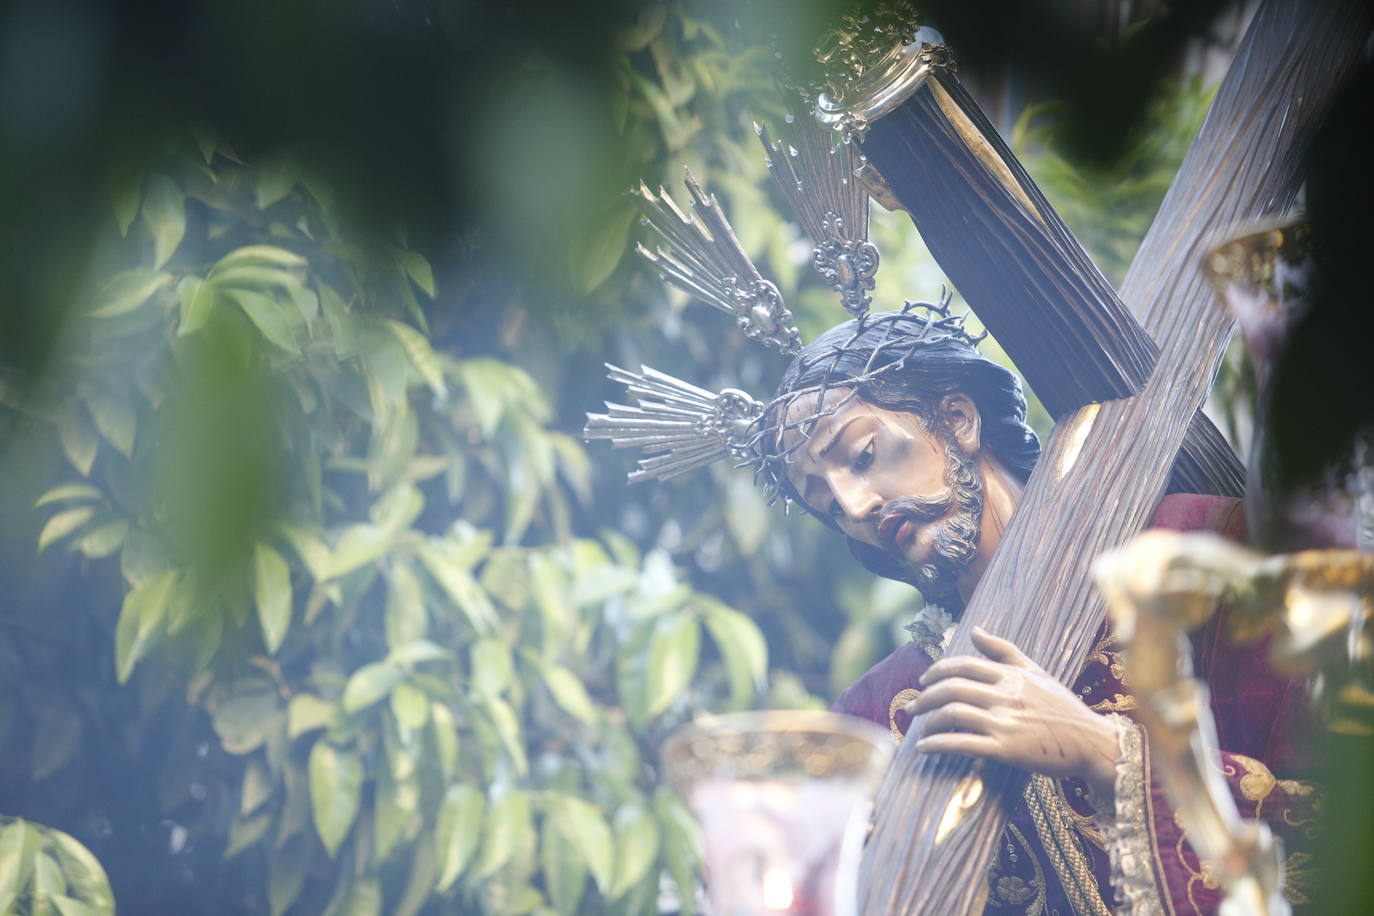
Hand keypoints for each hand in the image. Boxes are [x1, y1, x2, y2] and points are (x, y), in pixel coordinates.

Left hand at [907, 626, 1119, 798]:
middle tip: (910, 707)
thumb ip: (1004, 650)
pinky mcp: (1007, 749)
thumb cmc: (1064, 708)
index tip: (922, 680)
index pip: (963, 665)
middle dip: (924, 697)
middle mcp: (1006, 695)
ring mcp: (1006, 722)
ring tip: (917, 728)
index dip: (937, 671)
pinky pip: (963, 744)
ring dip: (928, 721)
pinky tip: (925, 748)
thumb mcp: (1037, 671)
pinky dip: (938, 744)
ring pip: (953, 714)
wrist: (1092, 743)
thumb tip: (974, 629)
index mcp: (1012, 675)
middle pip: (952, 688)